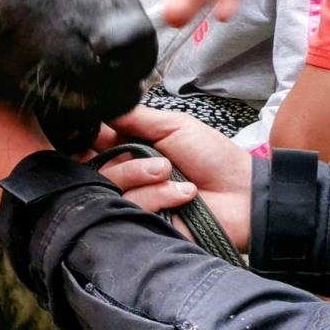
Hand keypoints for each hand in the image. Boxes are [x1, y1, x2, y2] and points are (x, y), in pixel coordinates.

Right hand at [92, 106, 252, 250]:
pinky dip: (159, 196)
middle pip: (96, 167)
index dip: (89, 139)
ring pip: (111, 187)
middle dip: (127, 161)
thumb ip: (137, 117)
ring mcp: (134, 199)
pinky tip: (184, 195)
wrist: (241, 195)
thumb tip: (103, 107)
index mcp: (131, 148)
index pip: (94, 143)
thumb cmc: (214, 158)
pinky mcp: (142, 223)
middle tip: (160, 162)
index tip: (95, 135)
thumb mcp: (175, 126)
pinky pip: (131, 206)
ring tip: (172, 175)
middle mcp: (127, 174)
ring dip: (144, 176)